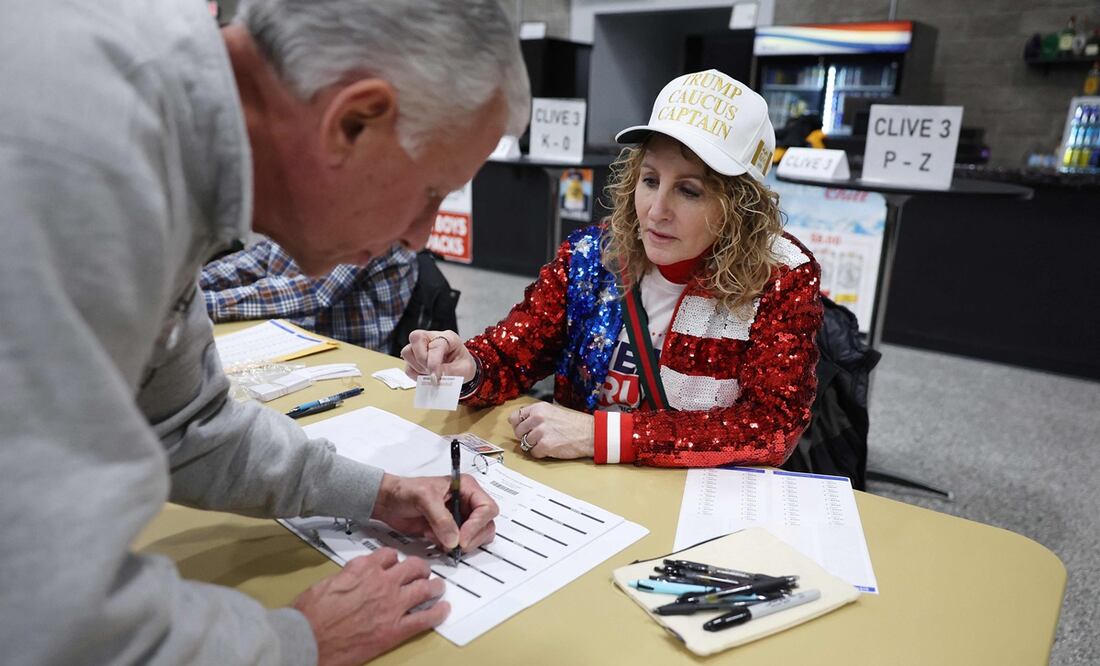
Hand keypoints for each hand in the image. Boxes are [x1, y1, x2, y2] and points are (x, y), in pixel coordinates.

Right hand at [293, 548, 446, 665]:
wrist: (307, 638)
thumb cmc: (309, 614)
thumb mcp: (326, 583)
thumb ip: (347, 577)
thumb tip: (352, 579)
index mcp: (362, 569)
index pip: (388, 555)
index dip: (395, 559)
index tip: (396, 563)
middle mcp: (381, 582)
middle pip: (412, 567)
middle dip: (420, 569)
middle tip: (423, 573)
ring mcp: (392, 605)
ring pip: (424, 588)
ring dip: (434, 587)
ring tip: (438, 587)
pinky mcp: (395, 629)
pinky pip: (424, 618)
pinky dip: (437, 613)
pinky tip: (443, 610)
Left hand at [372, 473, 497, 553]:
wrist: (388, 503)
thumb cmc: (405, 491)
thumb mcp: (424, 498)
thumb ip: (441, 518)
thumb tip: (454, 540)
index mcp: (467, 488)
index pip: (487, 508)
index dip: (477, 525)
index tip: (462, 539)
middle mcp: (467, 503)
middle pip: (486, 525)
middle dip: (472, 538)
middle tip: (454, 546)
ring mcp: (460, 519)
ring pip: (476, 538)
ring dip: (460, 544)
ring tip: (438, 538)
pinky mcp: (451, 532)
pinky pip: (460, 545)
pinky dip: (448, 547)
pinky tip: (431, 538)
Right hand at [401, 330, 474, 382]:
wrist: (460, 369)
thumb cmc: (463, 365)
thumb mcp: (464, 370)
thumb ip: (451, 373)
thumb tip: (435, 377)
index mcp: (448, 337)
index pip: (436, 345)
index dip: (434, 362)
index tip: (436, 377)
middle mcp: (431, 338)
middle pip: (415, 338)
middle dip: (422, 359)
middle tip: (431, 373)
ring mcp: (420, 346)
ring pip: (407, 352)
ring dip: (418, 367)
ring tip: (430, 374)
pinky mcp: (413, 357)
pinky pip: (407, 366)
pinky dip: (415, 374)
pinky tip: (426, 376)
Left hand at [508, 402, 594, 458]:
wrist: (590, 433)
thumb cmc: (573, 423)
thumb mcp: (552, 411)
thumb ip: (536, 415)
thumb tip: (520, 422)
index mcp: (538, 408)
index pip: (514, 417)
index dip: (518, 425)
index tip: (523, 429)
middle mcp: (537, 418)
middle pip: (518, 431)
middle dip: (525, 437)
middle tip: (537, 438)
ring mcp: (541, 432)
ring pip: (525, 443)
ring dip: (534, 445)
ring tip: (546, 442)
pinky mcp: (545, 446)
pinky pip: (533, 453)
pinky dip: (540, 453)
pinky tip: (550, 448)